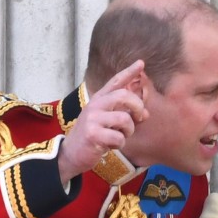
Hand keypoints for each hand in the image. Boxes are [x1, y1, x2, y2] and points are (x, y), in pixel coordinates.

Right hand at [58, 61, 146, 182]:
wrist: (72, 154)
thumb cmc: (94, 136)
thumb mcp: (108, 122)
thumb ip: (126, 114)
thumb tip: (146, 113)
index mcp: (99, 99)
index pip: (116, 81)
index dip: (129, 72)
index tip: (141, 63)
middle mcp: (95, 105)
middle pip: (124, 96)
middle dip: (138, 107)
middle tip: (140, 118)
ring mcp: (93, 118)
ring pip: (125, 119)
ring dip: (129, 131)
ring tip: (120, 136)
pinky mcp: (93, 134)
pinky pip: (119, 138)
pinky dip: (119, 145)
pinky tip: (110, 146)